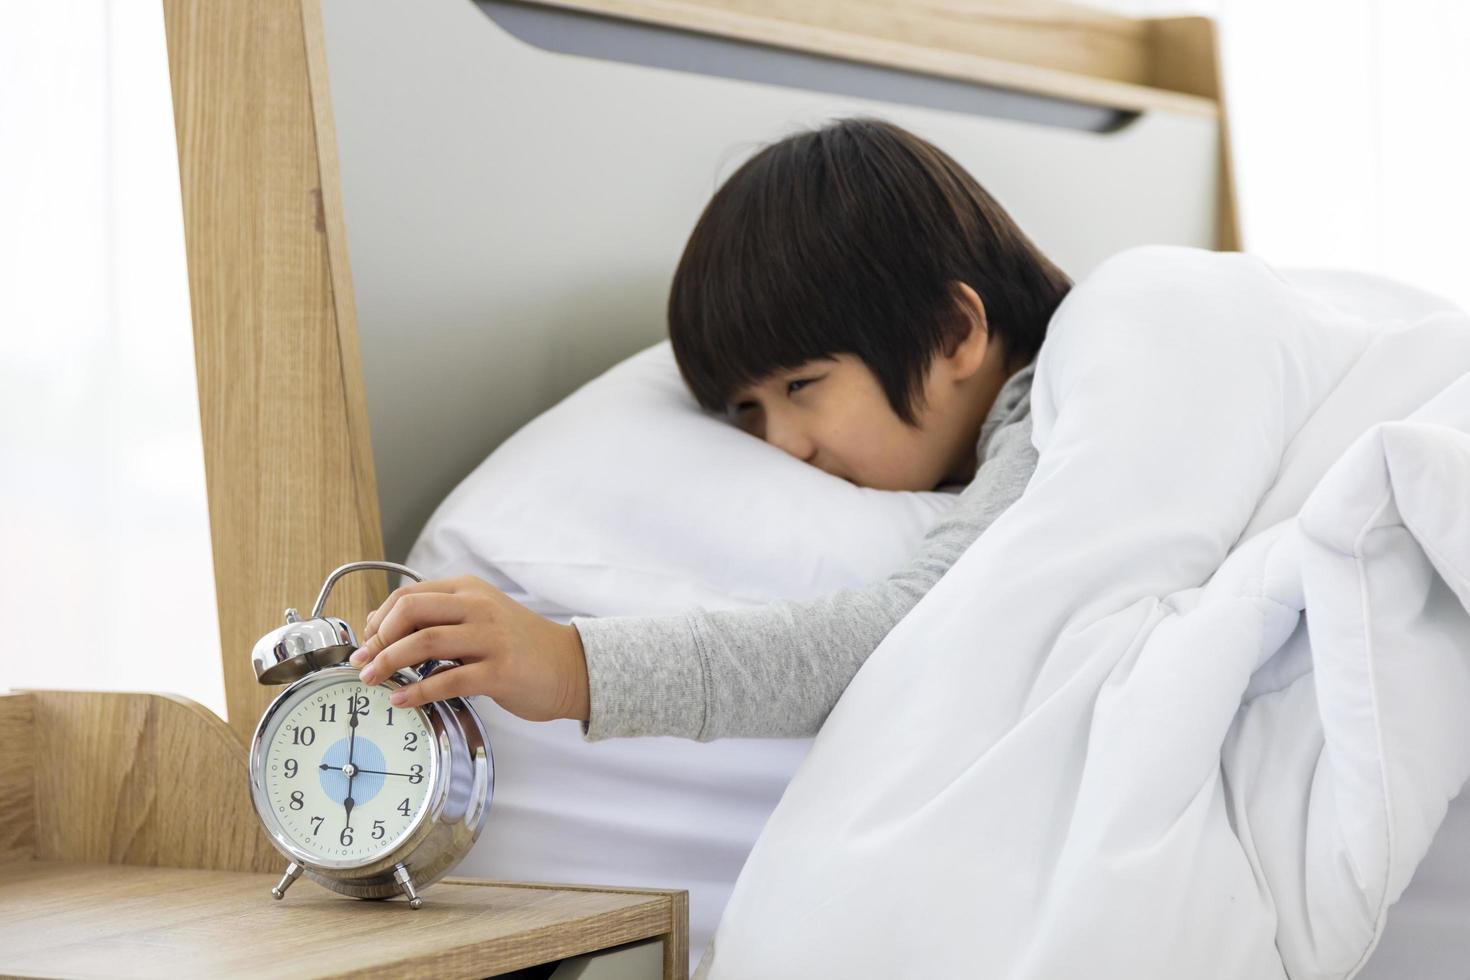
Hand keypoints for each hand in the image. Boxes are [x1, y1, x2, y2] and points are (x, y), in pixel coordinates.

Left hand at [347, 574, 589, 722]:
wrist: (571, 666)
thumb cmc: (520, 646)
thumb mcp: (481, 617)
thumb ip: (440, 618)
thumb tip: (383, 628)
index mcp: (469, 590)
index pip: (408, 595)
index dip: (378, 619)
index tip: (366, 642)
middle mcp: (478, 607)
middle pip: (410, 611)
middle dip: (377, 639)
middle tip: (363, 662)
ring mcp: (490, 637)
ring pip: (423, 642)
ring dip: (388, 662)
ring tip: (372, 679)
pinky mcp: (500, 670)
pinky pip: (447, 679)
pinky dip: (418, 691)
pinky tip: (403, 699)